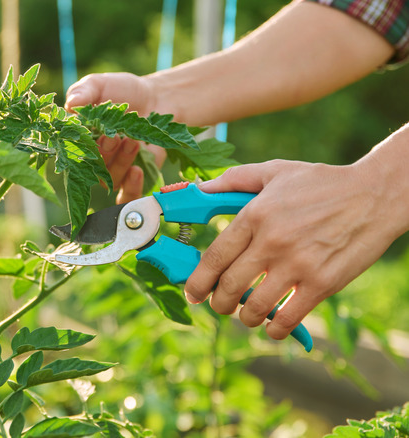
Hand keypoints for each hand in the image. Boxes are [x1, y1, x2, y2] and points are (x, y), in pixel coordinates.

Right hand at [65, 73, 165, 202]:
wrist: (159, 99)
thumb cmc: (123, 91)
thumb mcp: (99, 85)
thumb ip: (84, 91)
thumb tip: (71, 104)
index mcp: (78, 140)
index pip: (69, 153)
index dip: (76, 149)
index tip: (89, 134)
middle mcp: (93, 160)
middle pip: (89, 170)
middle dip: (102, 153)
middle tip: (114, 136)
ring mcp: (113, 171)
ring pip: (109, 180)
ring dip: (120, 162)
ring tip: (133, 141)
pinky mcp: (134, 180)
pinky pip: (128, 195)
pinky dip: (130, 188)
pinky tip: (137, 172)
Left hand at [184, 159, 404, 339]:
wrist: (376, 195)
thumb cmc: (321, 183)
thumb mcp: (274, 171)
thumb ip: (232, 181)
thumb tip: (198, 189)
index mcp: (255, 215)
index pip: (215, 257)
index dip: (197, 281)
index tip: (193, 293)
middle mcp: (272, 242)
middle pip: (229, 287)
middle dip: (217, 303)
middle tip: (219, 305)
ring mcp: (298, 265)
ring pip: (254, 307)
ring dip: (244, 317)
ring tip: (246, 314)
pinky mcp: (323, 284)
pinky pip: (288, 318)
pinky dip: (275, 328)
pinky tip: (272, 325)